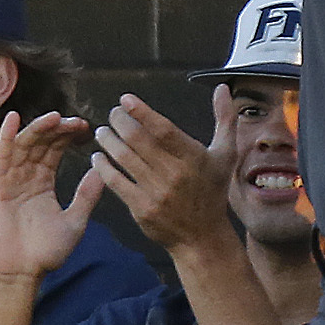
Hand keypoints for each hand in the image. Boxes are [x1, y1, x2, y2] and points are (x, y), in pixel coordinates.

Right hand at [0, 111, 102, 282]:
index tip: (87, 127)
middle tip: (76, 121)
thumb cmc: (46, 251)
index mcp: (43, 182)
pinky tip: (14, 118)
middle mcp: (25, 176)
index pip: (55, 150)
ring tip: (55, 117)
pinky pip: (0, 156)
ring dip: (38, 128)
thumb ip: (87, 195)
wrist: (20, 272)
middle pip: (41, 143)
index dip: (68, 136)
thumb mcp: (75, 220)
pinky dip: (7, 136)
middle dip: (58, 129)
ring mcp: (8, 179)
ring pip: (23, 145)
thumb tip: (104, 170)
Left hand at [92, 94, 242, 255]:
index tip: (125, 99)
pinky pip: (115, 182)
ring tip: (102, 131)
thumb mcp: (225, 155)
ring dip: (108, 140)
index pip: (163, 129)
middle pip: (139, 140)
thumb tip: (223, 88)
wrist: (203, 236)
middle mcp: (176, 174)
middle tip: (113, 114)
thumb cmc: (213, 191)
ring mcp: (157, 192)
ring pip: (124, 158)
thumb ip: (225, 119)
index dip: (142, 112)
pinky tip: (98, 157)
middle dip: (120, 122)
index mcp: (195, 158)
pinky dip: (103, 167)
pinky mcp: (142, 208)